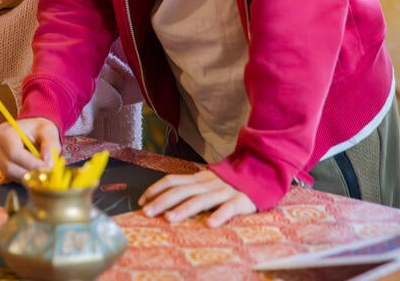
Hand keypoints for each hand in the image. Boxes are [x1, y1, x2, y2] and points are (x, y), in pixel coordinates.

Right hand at [0, 117, 60, 180]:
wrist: (32, 132)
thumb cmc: (38, 129)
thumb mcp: (48, 130)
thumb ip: (51, 144)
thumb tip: (49, 163)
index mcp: (5, 132)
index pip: (14, 153)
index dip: (31, 163)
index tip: (48, 167)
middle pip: (10, 167)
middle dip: (31, 172)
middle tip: (49, 173)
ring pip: (13, 175)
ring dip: (30, 176)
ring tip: (45, 170)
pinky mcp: (2, 168)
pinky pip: (14, 178)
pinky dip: (28, 178)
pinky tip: (37, 171)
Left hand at [138, 168, 255, 226]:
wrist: (258, 174)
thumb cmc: (227, 183)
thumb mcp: (206, 181)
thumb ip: (189, 188)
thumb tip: (165, 199)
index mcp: (198, 179)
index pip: (172, 181)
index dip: (156, 189)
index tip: (142, 201)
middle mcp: (207, 184)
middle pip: (181, 191)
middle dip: (162, 201)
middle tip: (147, 212)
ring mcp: (223, 192)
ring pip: (201, 200)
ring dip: (184, 209)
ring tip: (169, 218)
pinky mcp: (239, 201)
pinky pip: (228, 208)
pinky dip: (219, 216)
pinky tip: (210, 225)